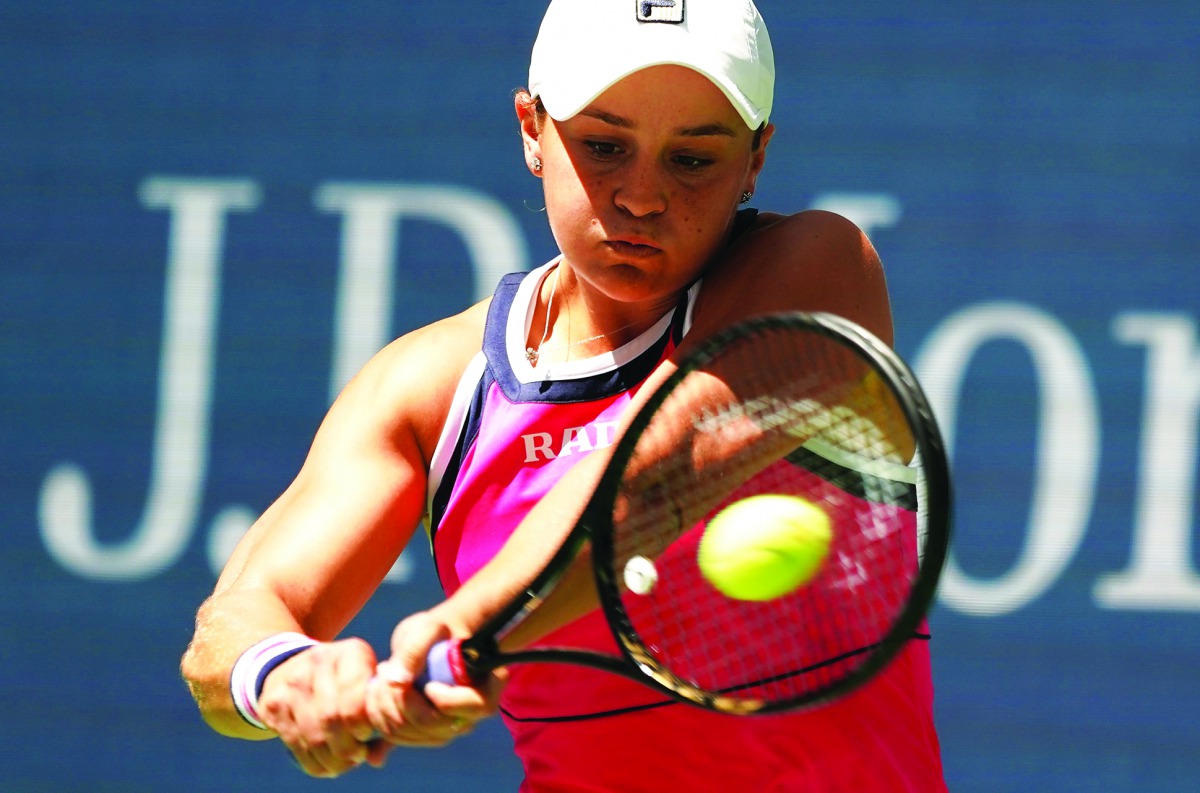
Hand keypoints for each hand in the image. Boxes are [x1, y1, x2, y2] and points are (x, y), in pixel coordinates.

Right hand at [257, 637, 389, 777]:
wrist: (293, 664)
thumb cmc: (346, 680)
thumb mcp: (367, 679)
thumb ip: (377, 713)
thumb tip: (377, 759)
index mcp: (350, 653)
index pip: (355, 700)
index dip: (362, 726)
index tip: (367, 734)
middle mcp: (319, 663)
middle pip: (332, 719)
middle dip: (348, 748)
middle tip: (358, 754)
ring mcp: (292, 684)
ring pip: (314, 737)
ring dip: (333, 761)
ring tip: (345, 762)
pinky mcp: (274, 705)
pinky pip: (296, 745)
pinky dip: (315, 763)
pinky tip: (327, 763)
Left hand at [366, 611, 504, 746]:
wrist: (432, 642)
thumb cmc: (437, 631)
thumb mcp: (429, 628)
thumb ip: (415, 650)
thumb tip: (398, 681)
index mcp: (485, 688)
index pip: (473, 707)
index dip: (445, 697)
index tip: (425, 678)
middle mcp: (468, 717)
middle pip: (429, 723)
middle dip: (398, 695)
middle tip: (387, 665)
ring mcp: (444, 730)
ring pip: (406, 732)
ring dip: (383, 701)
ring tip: (383, 671)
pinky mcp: (421, 735)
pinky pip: (394, 736)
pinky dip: (377, 713)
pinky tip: (376, 690)